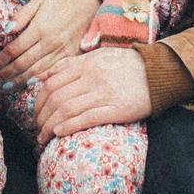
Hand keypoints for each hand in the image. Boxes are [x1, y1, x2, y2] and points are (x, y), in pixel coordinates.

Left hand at [0, 0, 99, 86]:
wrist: (85, 5)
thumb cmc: (58, 3)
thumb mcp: (37, 2)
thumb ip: (21, 16)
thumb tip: (5, 30)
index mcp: (39, 29)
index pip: (15, 49)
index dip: (3, 58)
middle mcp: (49, 43)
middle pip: (24, 63)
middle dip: (8, 72)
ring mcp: (60, 52)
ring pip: (36, 71)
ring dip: (19, 80)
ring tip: (7, 85)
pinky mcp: (69, 57)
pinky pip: (51, 72)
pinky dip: (38, 80)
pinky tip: (29, 85)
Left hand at [35, 48, 150, 145]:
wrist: (158, 72)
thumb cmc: (125, 65)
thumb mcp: (97, 57)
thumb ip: (70, 65)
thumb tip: (43, 76)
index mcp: (86, 64)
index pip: (52, 83)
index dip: (38, 101)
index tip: (35, 113)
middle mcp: (92, 78)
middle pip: (56, 98)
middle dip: (41, 116)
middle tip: (36, 128)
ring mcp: (104, 93)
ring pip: (67, 110)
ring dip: (50, 125)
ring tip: (43, 137)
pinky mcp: (117, 109)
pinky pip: (87, 118)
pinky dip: (69, 126)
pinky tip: (58, 134)